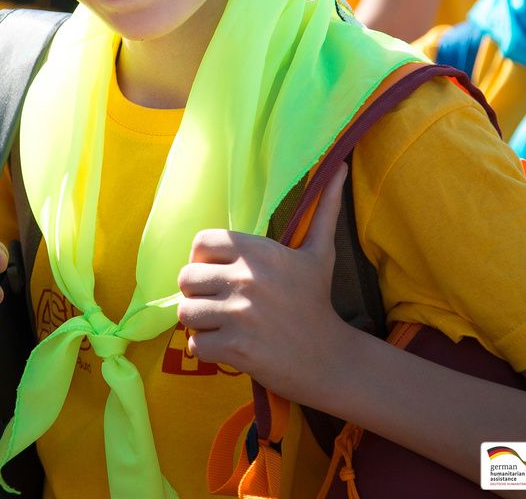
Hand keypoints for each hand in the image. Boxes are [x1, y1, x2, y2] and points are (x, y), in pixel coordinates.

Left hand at [176, 163, 355, 402]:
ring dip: (199, 322)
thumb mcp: (320, 252)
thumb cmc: (317, 301)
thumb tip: (341, 166)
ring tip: (222, 324)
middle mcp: (246, 278)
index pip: (200, 242)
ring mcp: (239, 313)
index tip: (220, 274)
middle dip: (199, 293)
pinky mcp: (234, 347)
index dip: (203, 260)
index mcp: (259, 251)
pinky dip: (206, 349)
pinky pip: (193, 344)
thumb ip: (324, 209)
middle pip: (186, 278)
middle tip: (220, 303)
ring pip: (185, 312)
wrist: (330, 359)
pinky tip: (228, 346)